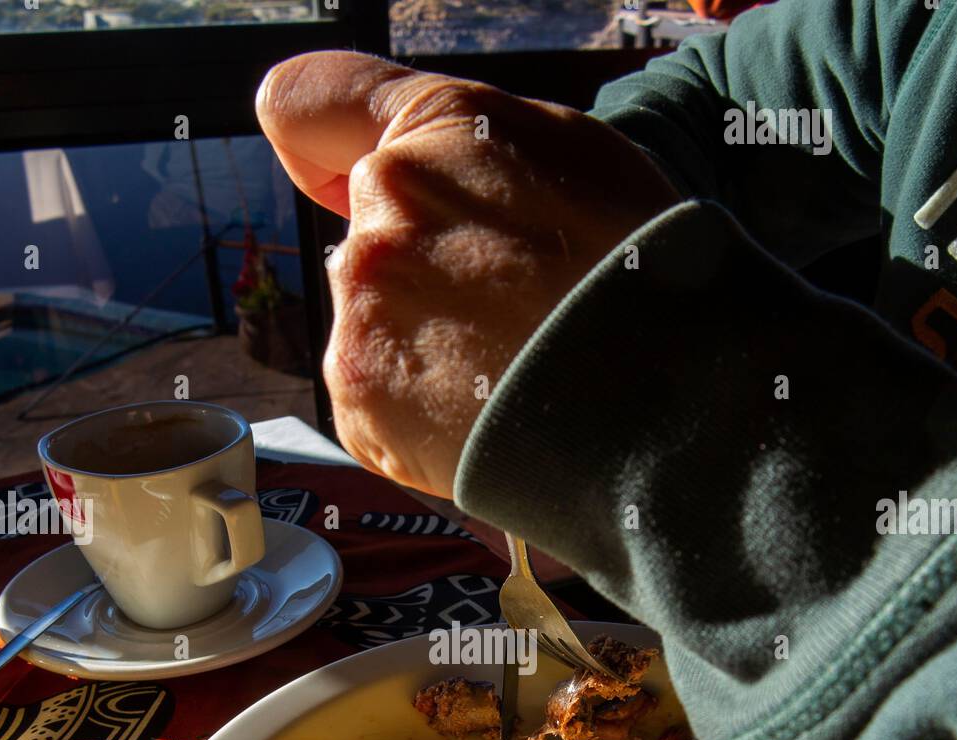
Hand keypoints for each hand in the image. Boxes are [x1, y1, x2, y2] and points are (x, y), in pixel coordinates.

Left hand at [256, 51, 676, 497]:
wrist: (657, 404)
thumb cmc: (634, 276)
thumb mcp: (568, 152)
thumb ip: (460, 145)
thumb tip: (402, 169)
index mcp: (427, 134)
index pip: (298, 106)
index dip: (320, 149)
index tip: (342, 182)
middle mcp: (377, 217)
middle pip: (366, 245)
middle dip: (421, 274)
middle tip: (509, 312)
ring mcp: (361, 313)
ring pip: (372, 327)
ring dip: (423, 349)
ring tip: (508, 371)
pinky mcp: (359, 399)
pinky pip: (374, 402)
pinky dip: (417, 416)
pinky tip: (484, 411)